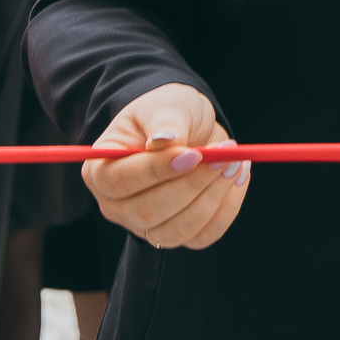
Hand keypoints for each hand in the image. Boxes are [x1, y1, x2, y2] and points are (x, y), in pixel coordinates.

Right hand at [82, 82, 246, 248]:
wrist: (188, 127)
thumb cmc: (168, 113)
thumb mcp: (165, 104)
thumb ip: (165, 121)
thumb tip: (164, 140)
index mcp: (101, 170)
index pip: (120, 181)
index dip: (156, 170)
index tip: (193, 153)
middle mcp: (116, 205)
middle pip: (149, 212)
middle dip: (192, 184)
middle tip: (225, 154)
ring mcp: (145, 225)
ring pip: (176, 230)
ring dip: (212, 198)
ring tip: (235, 162)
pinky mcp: (176, 233)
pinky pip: (203, 235)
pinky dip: (226, 209)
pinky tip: (238, 178)